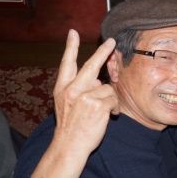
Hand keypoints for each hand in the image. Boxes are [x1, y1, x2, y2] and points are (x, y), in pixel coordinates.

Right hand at [52, 30, 119, 155]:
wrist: (69, 145)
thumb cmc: (71, 126)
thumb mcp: (67, 104)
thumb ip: (79, 89)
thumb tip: (97, 79)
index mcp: (62, 88)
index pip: (66, 63)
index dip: (70, 47)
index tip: (73, 32)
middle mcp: (72, 89)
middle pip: (91, 64)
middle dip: (103, 51)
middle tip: (112, 41)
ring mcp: (85, 96)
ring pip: (107, 87)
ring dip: (110, 99)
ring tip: (102, 111)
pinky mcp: (97, 104)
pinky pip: (113, 98)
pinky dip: (114, 107)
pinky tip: (108, 116)